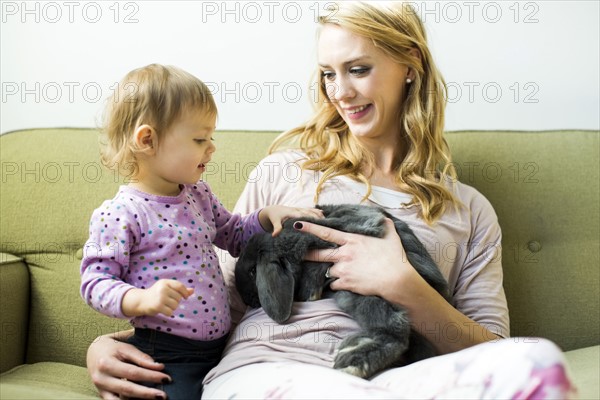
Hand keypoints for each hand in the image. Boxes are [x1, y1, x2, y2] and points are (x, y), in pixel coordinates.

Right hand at [87, 331, 168, 399]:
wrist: (93, 351)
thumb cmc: (113, 348)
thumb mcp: (126, 348)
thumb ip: (141, 357)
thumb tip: (159, 367)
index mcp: (107, 363)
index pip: (133, 372)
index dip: (150, 376)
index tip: (166, 378)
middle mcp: (101, 378)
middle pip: (127, 389)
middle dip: (147, 394)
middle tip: (164, 396)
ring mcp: (100, 389)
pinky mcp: (102, 394)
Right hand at [122, 279, 193, 316]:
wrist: (141, 301)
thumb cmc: (157, 294)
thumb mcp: (167, 288)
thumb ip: (179, 289)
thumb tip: (192, 291)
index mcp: (165, 282)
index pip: (180, 286)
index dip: (185, 292)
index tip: (185, 297)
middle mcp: (163, 289)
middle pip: (178, 298)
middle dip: (176, 301)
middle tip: (168, 301)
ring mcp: (160, 297)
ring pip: (175, 305)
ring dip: (172, 307)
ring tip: (165, 305)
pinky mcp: (158, 306)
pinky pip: (170, 312)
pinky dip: (168, 313)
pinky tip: (162, 310)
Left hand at [259, 205, 323, 235]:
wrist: (272, 210)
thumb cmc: (274, 217)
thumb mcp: (275, 222)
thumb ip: (277, 228)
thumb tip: (275, 235)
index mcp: (292, 213)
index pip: (304, 216)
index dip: (311, 219)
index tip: (318, 225)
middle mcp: (298, 210)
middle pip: (310, 213)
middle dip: (318, 218)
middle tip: (326, 225)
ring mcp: (300, 209)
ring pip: (311, 210)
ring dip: (319, 214)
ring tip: (327, 221)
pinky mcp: (301, 210)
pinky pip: (310, 210)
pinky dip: (316, 211)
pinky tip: (323, 213)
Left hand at [295, 218, 414, 299]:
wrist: (396, 280)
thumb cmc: (395, 258)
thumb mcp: (392, 237)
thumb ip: (386, 226)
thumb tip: (385, 218)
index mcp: (352, 241)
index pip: (326, 233)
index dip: (310, 228)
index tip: (297, 225)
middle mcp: (344, 254)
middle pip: (318, 254)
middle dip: (307, 254)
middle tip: (298, 253)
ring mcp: (343, 270)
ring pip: (328, 271)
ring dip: (331, 271)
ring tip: (341, 273)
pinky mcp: (346, 283)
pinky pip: (334, 285)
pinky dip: (337, 285)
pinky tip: (344, 284)